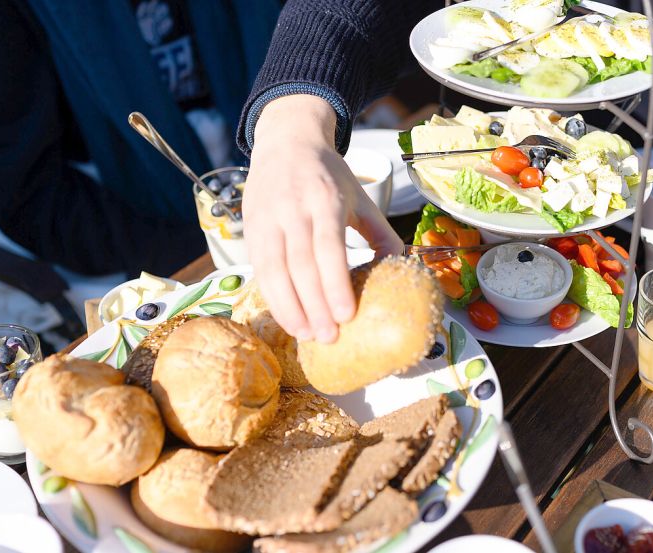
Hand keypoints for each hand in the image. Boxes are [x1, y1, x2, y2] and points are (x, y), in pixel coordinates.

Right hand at [245, 95, 401, 342]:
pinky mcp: (251, 230)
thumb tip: (401, 266)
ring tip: (307, 335)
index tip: (348, 315)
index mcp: (324, 200)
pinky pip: (260, 270)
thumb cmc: (327, 175)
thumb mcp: (360, 196)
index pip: (328, 247)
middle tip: (330, 337)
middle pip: (301, 265)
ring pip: (274, 271)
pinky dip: (273, 298)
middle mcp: (292, 210)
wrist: (285, 142)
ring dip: (290, 308)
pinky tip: (288, 318)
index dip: (335, 284)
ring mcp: (267, 220)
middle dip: (315, 305)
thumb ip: (381, 232)